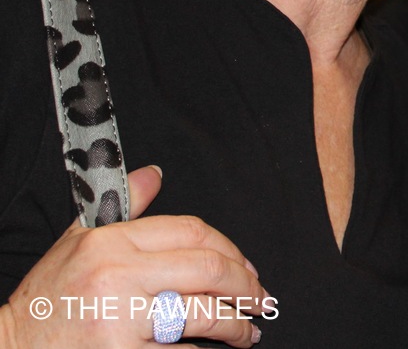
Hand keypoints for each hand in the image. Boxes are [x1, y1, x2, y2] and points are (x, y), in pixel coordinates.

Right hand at [1, 166, 266, 346]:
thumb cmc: (47, 301)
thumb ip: (122, 207)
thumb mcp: (77, 242)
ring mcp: (120, 320)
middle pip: (210, 270)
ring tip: (248, 332)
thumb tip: (154, 174)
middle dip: (247, 286)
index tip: (246, 266)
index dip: (230, 248)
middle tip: (262, 299)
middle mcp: (117, 276)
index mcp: (110, 242)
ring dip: (237, 326)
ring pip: (204, 315)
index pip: (192, 231)